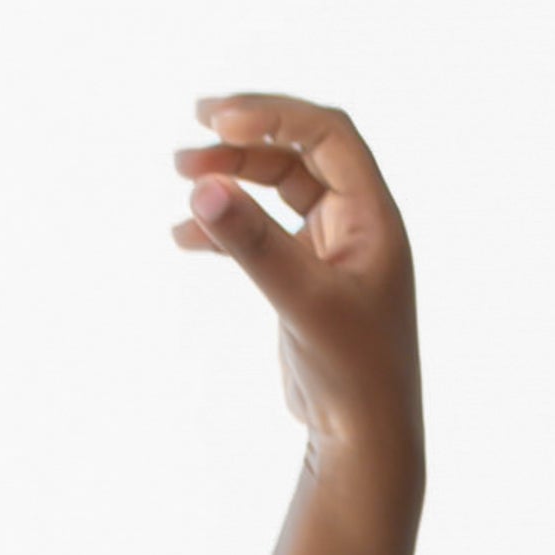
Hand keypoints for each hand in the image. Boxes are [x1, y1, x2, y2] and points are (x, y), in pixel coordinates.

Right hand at [171, 93, 425, 460]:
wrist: (363, 439)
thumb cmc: (352, 373)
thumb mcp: (302, 302)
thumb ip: (253, 244)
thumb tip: (201, 187)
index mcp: (374, 218)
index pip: (327, 136)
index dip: (274, 116)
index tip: (217, 121)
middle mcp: (357, 225)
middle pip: (296, 153)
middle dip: (242, 142)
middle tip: (189, 138)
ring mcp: (331, 250)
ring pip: (276, 189)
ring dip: (230, 177)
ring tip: (179, 174)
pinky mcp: (305, 278)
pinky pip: (262, 232)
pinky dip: (225, 227)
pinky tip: (183, 237)